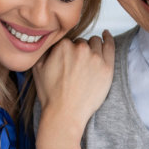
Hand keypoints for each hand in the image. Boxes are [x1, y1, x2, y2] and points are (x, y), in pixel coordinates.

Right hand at [33, 30, 114, 148]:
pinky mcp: (107, 66)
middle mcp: (80, 48)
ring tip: (89, 60)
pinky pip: (110, 45)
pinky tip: (106, 34)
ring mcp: (95, 57)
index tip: (68, 61)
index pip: (69, 41)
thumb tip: (50, 39)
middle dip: (80, 51)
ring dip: (92, 47)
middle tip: (77, 66)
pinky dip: (108, 38)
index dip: (68, 52)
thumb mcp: (38, 67)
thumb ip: (45, 49)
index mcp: (63, 45)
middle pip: (82, 42)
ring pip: (95, 42)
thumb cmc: (51, 93)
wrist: (64, 114)